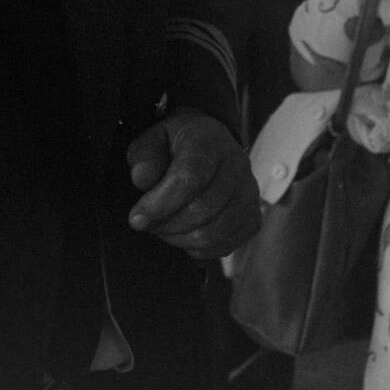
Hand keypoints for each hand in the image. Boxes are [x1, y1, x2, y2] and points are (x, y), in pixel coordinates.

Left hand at [126, 108, 259, 259]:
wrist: (208, 145)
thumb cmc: (176, 146)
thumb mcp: (152, 140)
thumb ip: (144, 157)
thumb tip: (142, 179)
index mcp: (209, 141)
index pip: (189, 178)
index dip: (160, 204)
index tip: (136, 218)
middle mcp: (237, 166)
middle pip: (203, 209)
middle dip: (167, 224)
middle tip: (147, 223)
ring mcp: (249, 194)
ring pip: (214, 232)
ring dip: (180, 238)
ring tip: (162, 228)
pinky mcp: (252, 218)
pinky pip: (226, 245)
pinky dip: (199, 248)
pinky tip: (182, 234)